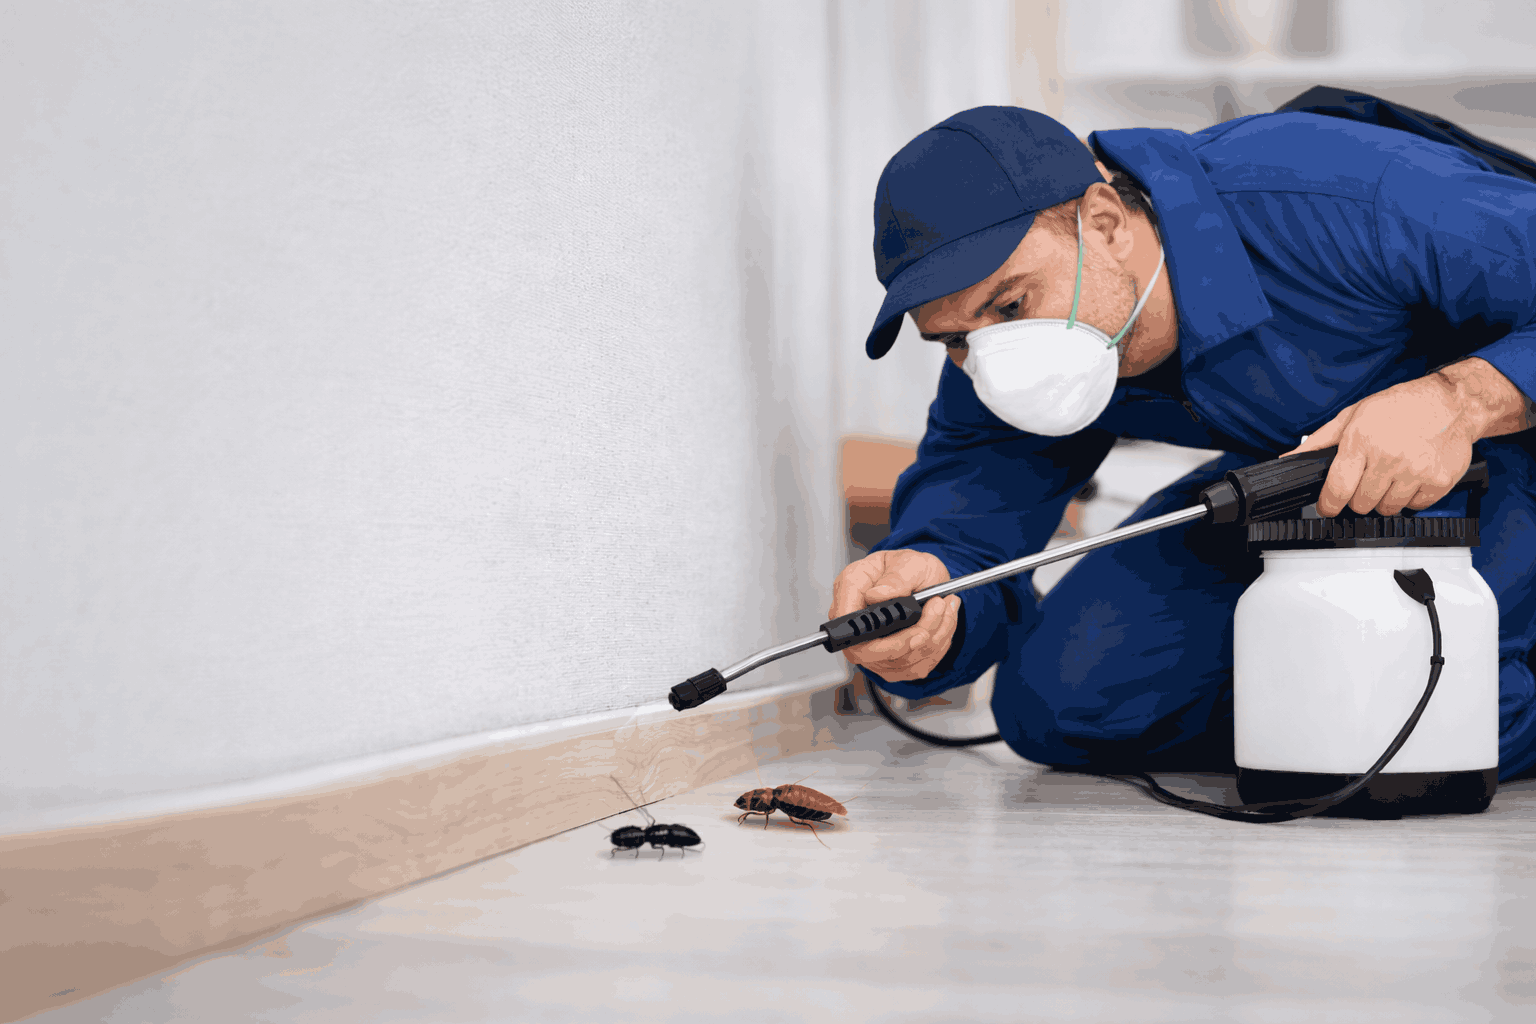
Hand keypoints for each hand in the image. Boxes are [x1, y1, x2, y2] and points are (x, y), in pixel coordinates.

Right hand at [828, 550, 960, 681]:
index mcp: (852, 588)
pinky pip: (914, 666)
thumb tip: (877, 595)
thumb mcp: (909, 562)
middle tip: (935, 612)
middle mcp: (856, 620)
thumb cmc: (912, 569)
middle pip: (868, 650)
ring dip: (932, 635)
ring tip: (944, 606)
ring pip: (899, 660)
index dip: (868, 627)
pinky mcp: (890, 662)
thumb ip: (896, 578)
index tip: (903, 619)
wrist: (928, 582)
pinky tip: (942, 623)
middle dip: (909, 639)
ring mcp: (871, 645)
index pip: (845, 619)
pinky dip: (936, 646)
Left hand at [1283, 373, 1478, 516]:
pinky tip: (1412, 477)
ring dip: (1385, 498)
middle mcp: (1388, 457)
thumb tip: (1290, 458)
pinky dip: (1411, 498)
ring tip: (1392, 474)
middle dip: (1359, 496)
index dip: (1328, 504)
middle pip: (1361, 504)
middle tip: (1368, 479)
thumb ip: (1320, 441)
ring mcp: (1416, 471)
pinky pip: (1415, 507)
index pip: (1337, 489)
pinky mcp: (1439, 480)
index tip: (1328, 506)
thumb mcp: (1353, 415)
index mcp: (1362, 441)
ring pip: (1387, 508)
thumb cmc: (1400, 406)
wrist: (1452, 402)